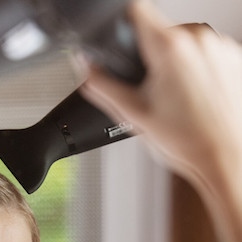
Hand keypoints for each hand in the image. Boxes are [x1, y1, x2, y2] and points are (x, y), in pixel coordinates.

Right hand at [80, 1, 241, 190]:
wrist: (224, 156)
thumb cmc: (187, 140)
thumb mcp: (131, 113)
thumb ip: (101, 85)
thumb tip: (85, 66)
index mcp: (170, 47)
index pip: (135, 10)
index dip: (121, 26)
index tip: (119, 43)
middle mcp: (198, 37)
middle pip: (158, 31)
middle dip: (148, 56)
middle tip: (149, 90)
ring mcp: (219, 45)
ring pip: (181, 42)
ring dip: (172, 63)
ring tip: (174, 99)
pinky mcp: (232, 56)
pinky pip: (203, 52)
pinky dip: (194, 70)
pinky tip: (192, 98)